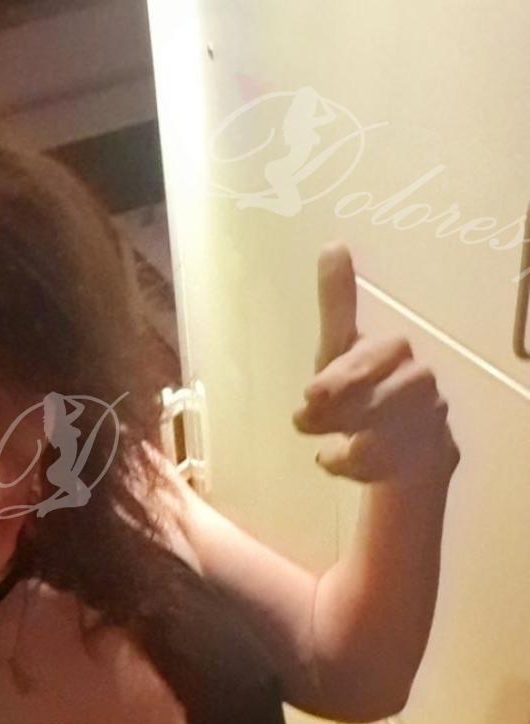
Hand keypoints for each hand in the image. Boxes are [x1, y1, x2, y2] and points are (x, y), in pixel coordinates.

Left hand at [292, 241, 460, 485]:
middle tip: (305, 417)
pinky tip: (335, 460)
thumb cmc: (365, 390)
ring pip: (396, 426)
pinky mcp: (433, 451)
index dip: (343, 375)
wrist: (403, 448)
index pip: (371, 355)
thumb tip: (334, 244)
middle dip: (345, 406)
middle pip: (388, 390)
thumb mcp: (340, 351)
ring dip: (355, 436)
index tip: (310, 392)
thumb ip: (338, 306)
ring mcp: (429, 415)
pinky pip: (398, 460)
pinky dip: (362, 464)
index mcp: (390, 352)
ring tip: (324, 444)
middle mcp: (417, 378)